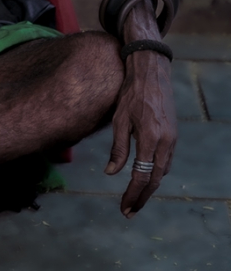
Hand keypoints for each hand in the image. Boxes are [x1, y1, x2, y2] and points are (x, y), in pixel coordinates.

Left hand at [104, 49, 176, 216]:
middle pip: (155, 179)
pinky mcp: (173, 135)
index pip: (142, 175)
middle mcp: (165, 141)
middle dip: (142, 197)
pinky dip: (156, 173)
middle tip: (129, 211)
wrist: (151, 72)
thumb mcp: (119, 119)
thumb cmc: (130, 93)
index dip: (133, 194)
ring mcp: (172, 139)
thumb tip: (110, 173)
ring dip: (150, 187)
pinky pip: (166, 160)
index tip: (124, 208)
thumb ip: (117, 148)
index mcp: (149, 137)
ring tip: (135, 198)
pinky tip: (146, 177)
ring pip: (162, 171)